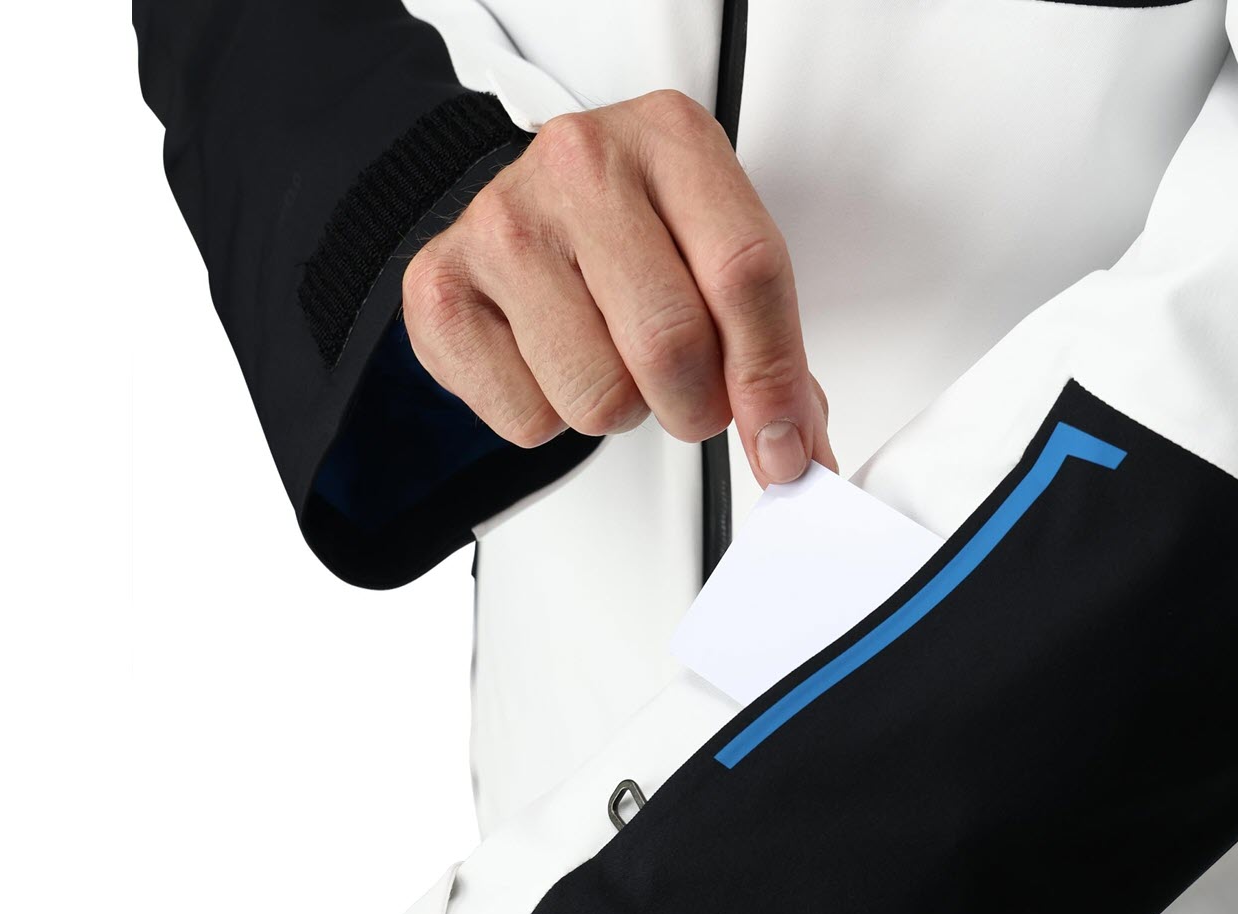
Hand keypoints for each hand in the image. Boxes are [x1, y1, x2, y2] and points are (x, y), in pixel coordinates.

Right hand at [403, 88, 836, 486]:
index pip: (745, 274)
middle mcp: (581, 167)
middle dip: (695, 407)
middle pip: (670, 346)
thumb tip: (795, 448)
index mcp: (670, 141)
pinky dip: (550, 417)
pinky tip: (549, 360)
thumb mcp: (715, 251)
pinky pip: (530, 420)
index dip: (772, 380)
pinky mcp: (442, 291)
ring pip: (600, 398)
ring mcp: (502, 226)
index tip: (785, 445)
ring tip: (608, 357)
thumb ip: (769, 345)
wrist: (520, 208)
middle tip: (687, 394)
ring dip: (619, 410)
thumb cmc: (629, 231)